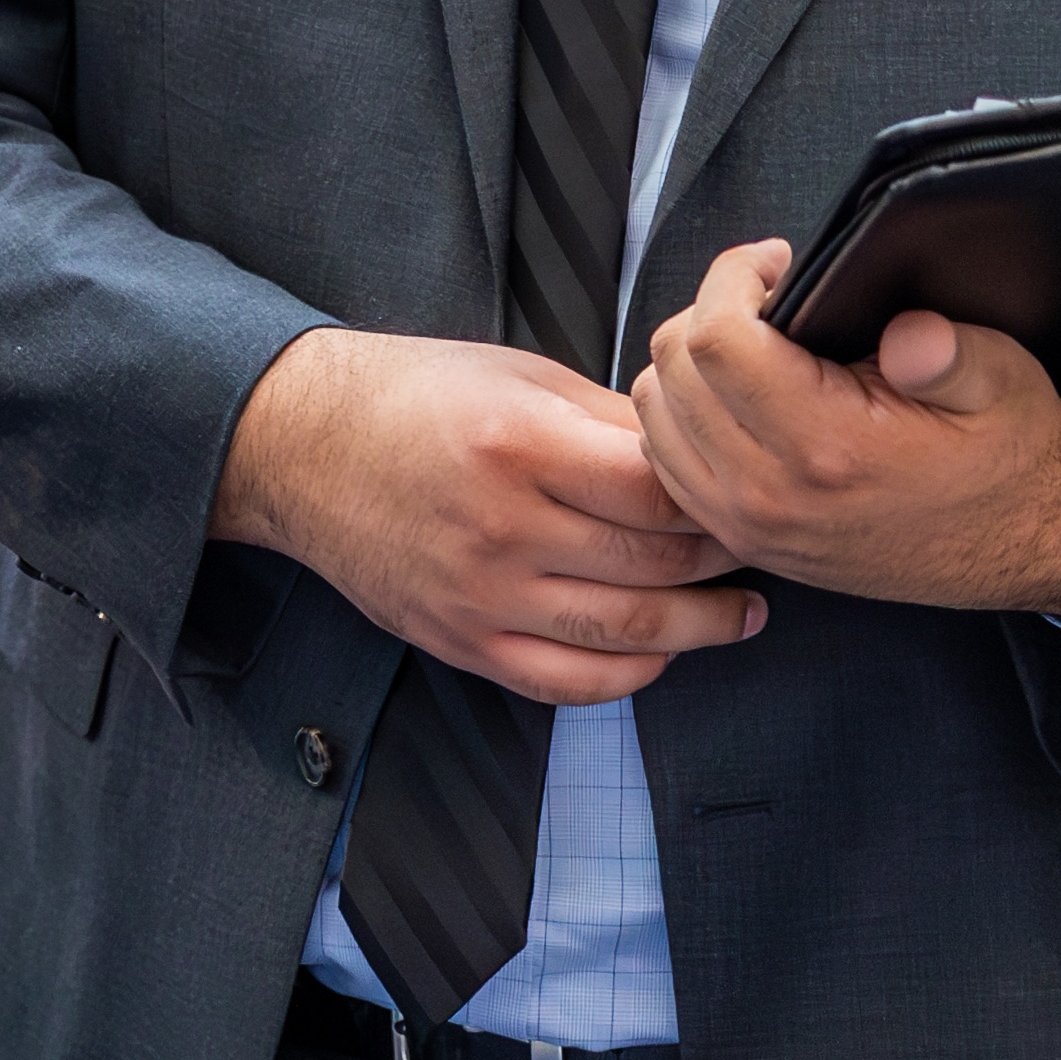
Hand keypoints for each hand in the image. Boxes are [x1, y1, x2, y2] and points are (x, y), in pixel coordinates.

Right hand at [212, 329, 757, 704]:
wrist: (301, 444)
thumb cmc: (411, 396)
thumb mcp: (520, 376)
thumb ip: (613, 419)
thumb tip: (698, 453)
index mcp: (520, 446)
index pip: (660, 491)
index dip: (721, 496)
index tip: (750, 490)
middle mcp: (501, 529)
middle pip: (655, 566)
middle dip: (725, 562)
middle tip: (760, 548)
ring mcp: (478, 596)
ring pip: (625, 635)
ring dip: (702, 629)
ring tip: (742, 614)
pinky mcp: (458, 641)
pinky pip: (565, 683)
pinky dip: (629, 676)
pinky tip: (661, 652)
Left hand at [630, 241, 1060, 619]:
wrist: (1026, 543)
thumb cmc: (1010, 459)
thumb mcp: (1003, 384)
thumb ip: (949, 353)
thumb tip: (906, 332)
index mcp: (828, 449)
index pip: (716, 338)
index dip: (734, 278)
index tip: (773, 263)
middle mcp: (771, 494)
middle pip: (673, 370)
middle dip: (709, 312)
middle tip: (765, 298)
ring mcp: (748, 524)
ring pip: (656, 415)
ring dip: (689, 365)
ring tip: (750, 342)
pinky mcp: (743, 540)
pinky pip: (668, 463)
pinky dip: (684, 416)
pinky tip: (735, 394)